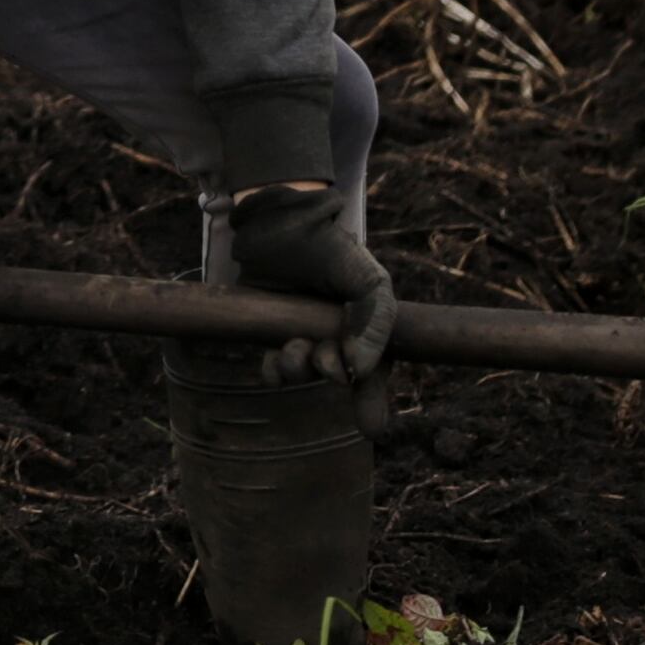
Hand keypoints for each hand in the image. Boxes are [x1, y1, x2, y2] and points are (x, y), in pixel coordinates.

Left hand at [227, 182, 393, 381]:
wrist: (280, 223)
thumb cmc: (330, 248)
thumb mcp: (368, 279)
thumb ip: (375, 320)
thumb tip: (358, 369)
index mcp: (363, 326)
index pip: (373, 371)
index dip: (372, 397)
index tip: (369, 421)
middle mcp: (334, 336)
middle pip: (336, 375)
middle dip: (330, 371)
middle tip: (325, 357)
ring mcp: (301, 335)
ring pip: (303, 374)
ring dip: (300, 370)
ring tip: (295, 348)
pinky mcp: (270, 333)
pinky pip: (273, 369)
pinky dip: (275, 372)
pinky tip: (274, 359)